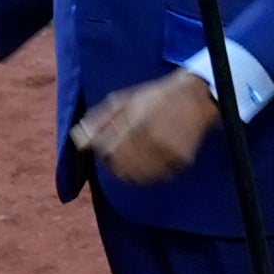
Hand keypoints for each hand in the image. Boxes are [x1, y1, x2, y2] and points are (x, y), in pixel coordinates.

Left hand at [74, 69, 221, 185]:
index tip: (110, 145)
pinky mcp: (182, 159)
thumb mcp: (122, 101)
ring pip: (140, 176)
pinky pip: (159, 176)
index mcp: (135, 123)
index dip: (105, 151)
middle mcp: (151, 139)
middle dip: (117, 163)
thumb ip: (99, 121)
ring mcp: (168, 151)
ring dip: (134, 170)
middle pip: (122, 168)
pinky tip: (155, 159)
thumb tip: (78, 142)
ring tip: (139, 155)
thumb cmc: (154, 97)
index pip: (108, 151)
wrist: (195, 96)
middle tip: (125, 152)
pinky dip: (153, 172)